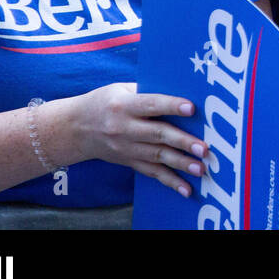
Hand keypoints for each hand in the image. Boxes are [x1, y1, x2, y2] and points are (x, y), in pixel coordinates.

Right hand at [67, 82, 206, 197]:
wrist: (74, 129)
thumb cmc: (103, 102)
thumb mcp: (120, 89)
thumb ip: (147, 90)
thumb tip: (181, 90)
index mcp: (123, 105)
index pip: (151, 105)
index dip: (171, 106)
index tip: (192, 108)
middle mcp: (124, 128)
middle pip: (157, 134)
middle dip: (182, 142)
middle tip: (204, 148)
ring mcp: (126, 148)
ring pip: (157, 156)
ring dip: (181, 163)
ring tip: (200, 168)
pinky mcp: (129, 162)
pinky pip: (151, 173)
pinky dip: (170, 181)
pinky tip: (186, 189)